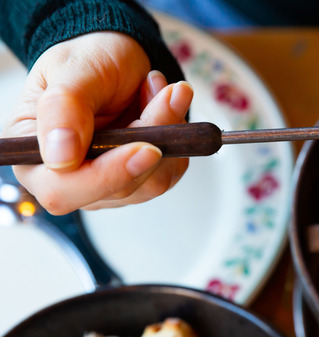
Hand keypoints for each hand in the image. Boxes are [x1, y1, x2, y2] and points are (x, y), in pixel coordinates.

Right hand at [2, 31, 192, 214]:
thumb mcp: (71, 70)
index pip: (62, 190)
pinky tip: (163, 101)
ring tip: (156, 87)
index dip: (104, 176)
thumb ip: (63, 109)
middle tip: (164, 93)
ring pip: (152, 181)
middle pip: (118, 188)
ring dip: (167, 130)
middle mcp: (69, 180)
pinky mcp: (143, 179)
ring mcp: (109, 184)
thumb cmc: (85, 59)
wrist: (116, 55)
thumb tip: (61, 159)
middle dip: (149, 138)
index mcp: (33, 157)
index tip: (146, 147)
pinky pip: (171, 170)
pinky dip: (176, 134)